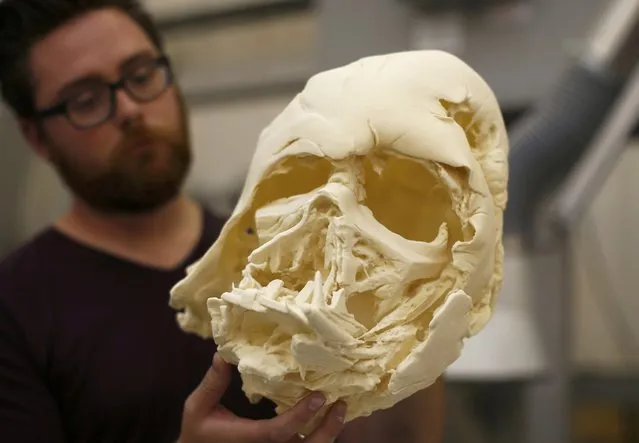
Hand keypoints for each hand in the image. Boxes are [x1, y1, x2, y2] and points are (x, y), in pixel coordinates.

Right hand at [178, 353, 346, 442]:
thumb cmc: (198, 434)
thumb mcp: (198, 408)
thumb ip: (212, 384)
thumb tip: (222, 354)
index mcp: (248, 440)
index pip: (279, 432)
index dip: (301, 416)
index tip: (319, 397)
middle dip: (327, 430)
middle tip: (340, 405)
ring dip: (327, 434)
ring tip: (340, 411)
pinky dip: (318, 438)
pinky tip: (326, 421)